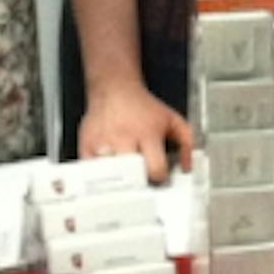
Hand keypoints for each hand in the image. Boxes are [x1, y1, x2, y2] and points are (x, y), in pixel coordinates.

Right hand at [78, 82, 192, 183]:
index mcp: (147, 134)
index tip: (158, 176)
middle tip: (139, 184)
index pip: (155, 169)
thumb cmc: (144, 108)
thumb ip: (187, 142)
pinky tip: (106, 173)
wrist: (114, 88)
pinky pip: (90, 173)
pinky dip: (97, 178)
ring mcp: (102, 143)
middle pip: (130, 176)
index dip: (159, 177)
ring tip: (122, 180)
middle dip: (137, 185)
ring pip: (108, 178)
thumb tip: (188, 167)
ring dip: (115, 183)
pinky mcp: (85, 146)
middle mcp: (123, 139)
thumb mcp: (172, 119)